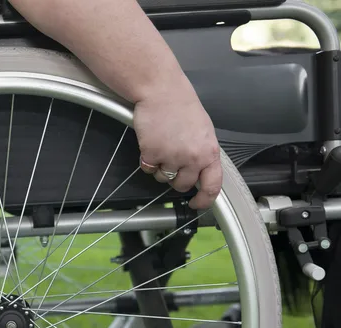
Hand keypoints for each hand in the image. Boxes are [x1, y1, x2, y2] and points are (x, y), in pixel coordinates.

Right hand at [133, 78, 221, 209]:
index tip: (197, 204)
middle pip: (182, 184)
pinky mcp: (152, 154)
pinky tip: (150, 143)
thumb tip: (199, 173)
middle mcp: (193, 157)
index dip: (204, 200)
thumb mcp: (202, 131)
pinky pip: (148, 169)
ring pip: (163, 178)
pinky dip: (147, 160)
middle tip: (171, 160)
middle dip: (175, 178)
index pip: (212, 186)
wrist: (161, 90)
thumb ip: (203, 154)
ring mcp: (172, 157)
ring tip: (161, 145)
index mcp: (209, 151)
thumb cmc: (180, 105)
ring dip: (160, 168)